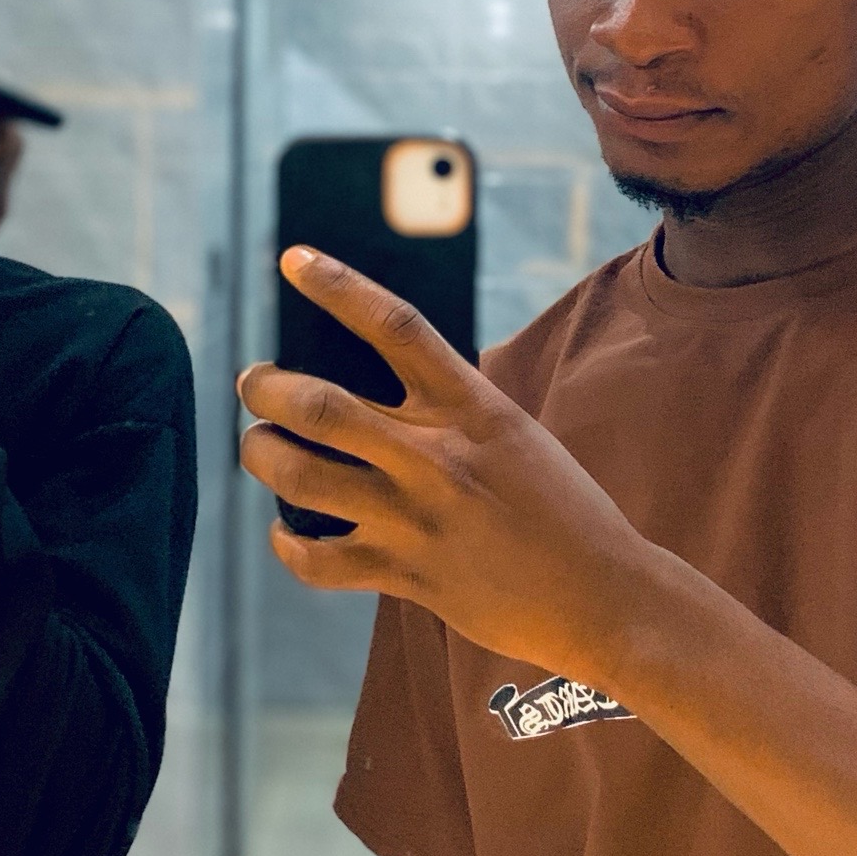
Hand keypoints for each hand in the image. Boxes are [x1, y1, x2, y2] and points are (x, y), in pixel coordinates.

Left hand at [237, 248, 660, 679]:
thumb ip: (452, 409)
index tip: (292, 259)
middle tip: (254, 381)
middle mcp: (436, 456)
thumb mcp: (514, 434)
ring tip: (258, 446)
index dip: (337, 285)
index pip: (395, 325)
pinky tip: (285, 532)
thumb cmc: (564, 510)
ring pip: (301, 477)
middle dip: (267, 388)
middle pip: (320, 405)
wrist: (603, 596)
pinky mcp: (405, 574)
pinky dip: (287, 544)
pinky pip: (318, 559)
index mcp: (471, 408)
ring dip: (262, 455)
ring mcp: (416, 517)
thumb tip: (390, 385)